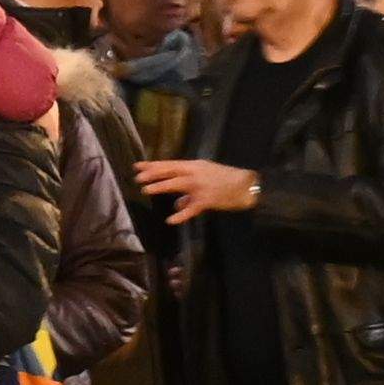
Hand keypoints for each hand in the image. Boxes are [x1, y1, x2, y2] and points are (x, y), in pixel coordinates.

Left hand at [133, 158, 258, 219]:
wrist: (246, 186)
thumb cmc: (226, 180)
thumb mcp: (206, 178)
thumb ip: (189, 191)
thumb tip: (177, 204)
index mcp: (194, 166)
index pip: (169, 164)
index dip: (153, 165)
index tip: (138, 166)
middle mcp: (195, 173)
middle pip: (170, 171)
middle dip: (153, 173)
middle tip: (137, 177)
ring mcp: (200, 185)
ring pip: (177, 184)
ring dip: (161, 186)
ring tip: (146, 190)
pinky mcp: (207, 200)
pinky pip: (191, 209)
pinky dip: (181, 215)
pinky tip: (170, 220)